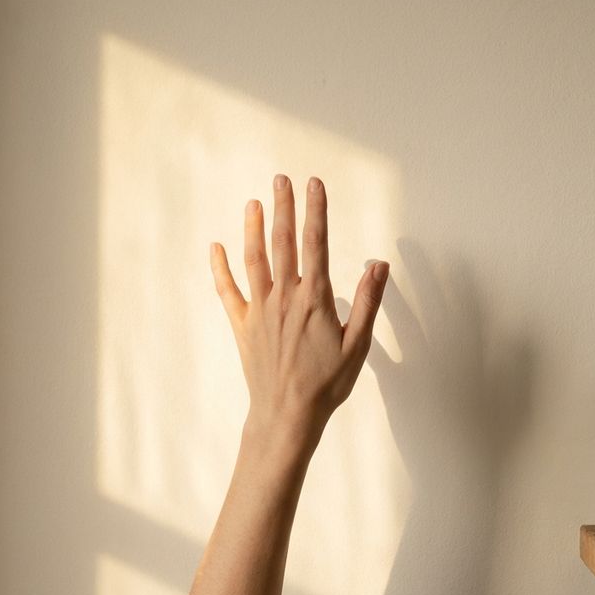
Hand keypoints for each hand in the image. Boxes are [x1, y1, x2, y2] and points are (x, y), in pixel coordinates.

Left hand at [210, 174, 389, 448]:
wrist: (287, 415)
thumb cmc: (327, 383)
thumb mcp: (359, 344)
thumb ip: (368, 301)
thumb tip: (379, 264)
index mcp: (315, 299)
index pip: (316, 244)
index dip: (316, 211)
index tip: (314, 184)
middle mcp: (284, 298)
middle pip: (283, 243)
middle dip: (283, 208)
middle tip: (281, 179)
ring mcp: (260, 310)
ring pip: (254, 260)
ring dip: (253, 229)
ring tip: (254, 203)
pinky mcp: (243, 326)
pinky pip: (228, 291)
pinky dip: (220, 268)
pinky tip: (215, 247)